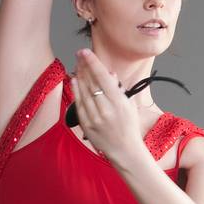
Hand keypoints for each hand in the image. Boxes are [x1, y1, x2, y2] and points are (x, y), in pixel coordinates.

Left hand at [69, 49, 144, 167]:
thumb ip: (118, 88)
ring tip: (77, 65)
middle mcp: (105, 109)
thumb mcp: (129, 104)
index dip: (92, 62)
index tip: (85, 51)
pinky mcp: (86, 125)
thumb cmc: (129, 126)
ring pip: (83, 91)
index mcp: (119, 102)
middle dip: (84, 66)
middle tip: (79, 55)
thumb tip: (108, 72)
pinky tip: (74, 80)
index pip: (102, 77)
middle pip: (91, 82)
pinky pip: (79, 104)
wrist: (126, 151)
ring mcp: (94, 118)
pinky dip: (76, 91)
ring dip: (79, 76)